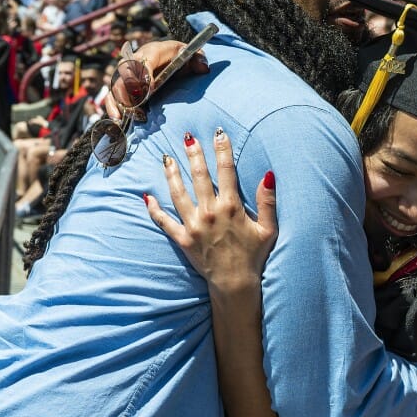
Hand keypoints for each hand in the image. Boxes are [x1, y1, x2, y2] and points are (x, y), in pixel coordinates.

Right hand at [104, 40, 210, 120]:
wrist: (171, 59)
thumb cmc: (182, 58)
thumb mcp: (193, 55)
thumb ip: (199, 59)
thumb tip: (202, 68)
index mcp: (154, 50)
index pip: (145, 58)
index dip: (143, 73)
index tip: (149, 89)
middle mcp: (136, 60)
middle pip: (125, 71)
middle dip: (128, 88)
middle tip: (137, 105)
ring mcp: (127, 73)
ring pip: (116, 84)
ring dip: (118, 101)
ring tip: (123, 117)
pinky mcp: (123, 86)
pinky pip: (112, 95)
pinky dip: (113, 107)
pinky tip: (117, 120)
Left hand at [145, 129, 277, 292]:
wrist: (235, 284)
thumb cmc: (254, 255)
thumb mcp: (268, 229)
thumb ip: (267, 201)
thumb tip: (269, 175)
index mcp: (232, 207)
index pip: (226, 171)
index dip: (222, 150)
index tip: (218, 133)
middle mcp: (210, 212)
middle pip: (200, 176)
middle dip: (194, 154)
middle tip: (188, 137)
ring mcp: (194, 225)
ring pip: (178, 193)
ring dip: (172, 174)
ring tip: (167, 157)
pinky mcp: (182, 239)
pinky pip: (164, 222)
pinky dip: (154, 210)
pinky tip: (147, 197)